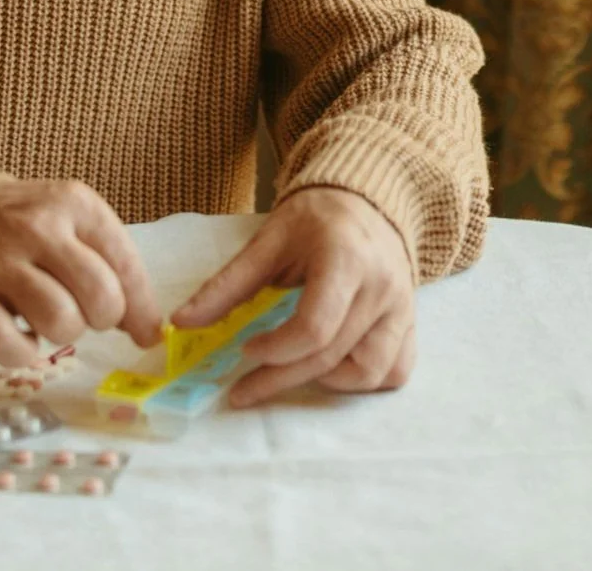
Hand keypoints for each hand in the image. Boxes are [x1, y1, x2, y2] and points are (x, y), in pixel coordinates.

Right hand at [0, 180, 161, 365]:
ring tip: (51, 318)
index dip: (143, 308)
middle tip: (89, 315)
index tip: (147, 332)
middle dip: (104, 319)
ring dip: (65, 334)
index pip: (126, 265)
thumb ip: (113, 268)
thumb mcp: (74, 226)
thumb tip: (149, 330)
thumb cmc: (25, 228)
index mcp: (74, 204)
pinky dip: (24, 354)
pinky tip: (22, 338)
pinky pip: (8, 345)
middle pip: (100, 296)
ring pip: (60, 321)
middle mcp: (37, 228)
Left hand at [172, 187, 415, 406]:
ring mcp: (401, 308)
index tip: (244, 350)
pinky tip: (332, 370)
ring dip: (326, 383)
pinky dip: (364, 380)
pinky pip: (395, 369)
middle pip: (332, 356)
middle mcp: (382, 287)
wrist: (369, 201)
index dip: (274, 350)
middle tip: (243, 390)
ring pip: (370, 372)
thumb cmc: (315, 220)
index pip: (314, 328)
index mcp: (346, 260)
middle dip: (281, 379)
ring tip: (294, 371)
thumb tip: (181, 323)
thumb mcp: (267, 242)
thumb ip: (227, 285)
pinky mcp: (409, 322)